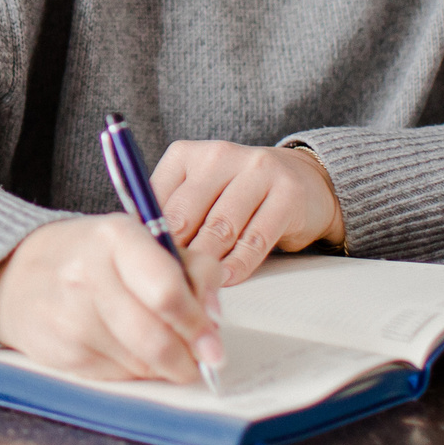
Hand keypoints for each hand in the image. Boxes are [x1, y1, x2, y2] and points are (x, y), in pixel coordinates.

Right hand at [0, 216, 224, 383]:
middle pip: (157, 337)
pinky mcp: (63, 354)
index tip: (213, 335)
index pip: (167, 290)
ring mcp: (71, 318)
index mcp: (115, 237)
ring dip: (166, 364)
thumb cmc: (88, 258)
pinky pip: (122, 377)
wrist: (14, 277)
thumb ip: (189, 267)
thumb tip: (215, 315)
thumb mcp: (139, 241)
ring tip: (164, 347)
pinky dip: (137, 370)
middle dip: (190, 355)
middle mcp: (87, 274)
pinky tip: (128, 350)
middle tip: (203, 358)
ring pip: (144, 363)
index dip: (198, 320)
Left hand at [152, 141, 343, 285]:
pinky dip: (238, 265)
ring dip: (206, 264)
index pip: (156, 199)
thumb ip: (170, 216)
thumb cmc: (237, 195)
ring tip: (195, 289)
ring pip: (220, 228)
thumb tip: (140, 250)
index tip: (146, 267)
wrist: (304, 181)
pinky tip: (226, 280)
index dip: (148, 237)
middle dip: (176, 255)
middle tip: (167, 287)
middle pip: (185, 215)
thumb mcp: (198, 195)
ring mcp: (256, 171)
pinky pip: (255, 239)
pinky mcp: (287, 194)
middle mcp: (219, 155)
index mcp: (186, 154)